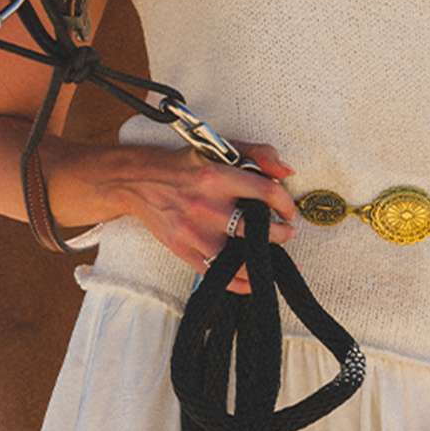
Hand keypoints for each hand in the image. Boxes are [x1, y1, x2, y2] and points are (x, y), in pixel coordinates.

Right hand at [123, 141, 296, 288]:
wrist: (140, 181)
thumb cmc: (185, 165)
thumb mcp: (220, 148)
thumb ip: (258, 153)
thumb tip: (286, 171)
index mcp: (217, 176)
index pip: (265, 192)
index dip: (285, 204)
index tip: (289, 211)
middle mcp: (206, 205)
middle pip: (257, 230)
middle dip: (281, 234)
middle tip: (287, 233)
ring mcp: (194, 232)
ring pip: (239, 259)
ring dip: (263, 261)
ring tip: (272, 255)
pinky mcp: (183, 249)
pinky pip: (218, 275)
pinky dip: (240, 282)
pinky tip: (252, 277)